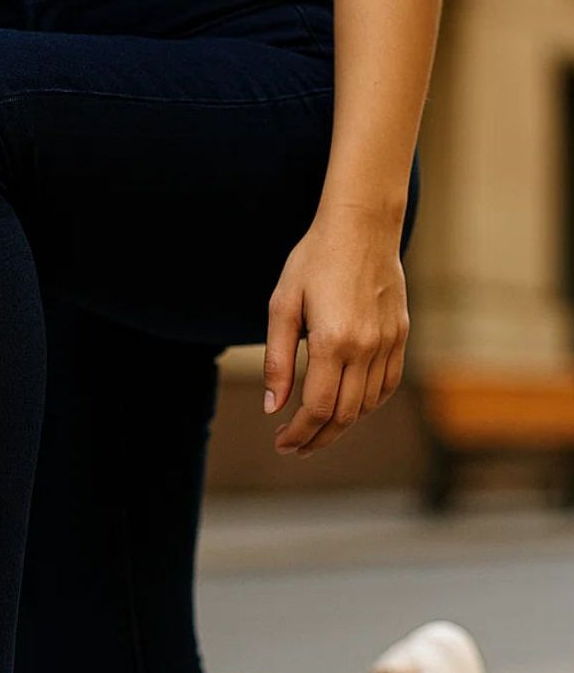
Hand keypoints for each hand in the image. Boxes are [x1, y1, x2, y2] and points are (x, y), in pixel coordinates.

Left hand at [263, 207, 409, 456]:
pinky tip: (347, 408)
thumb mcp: (282, 306)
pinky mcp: (400, 335)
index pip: (318, 408)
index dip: (299, 433)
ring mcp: (388, 342)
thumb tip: (273, 407)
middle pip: (344, 415)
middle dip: (317, 438)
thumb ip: (277, 361)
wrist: (362, 226)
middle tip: (294, 446)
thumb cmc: (314, 261)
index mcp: (333, 341)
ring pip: (367, 405)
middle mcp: (366, 347)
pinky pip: (387, 385)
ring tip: (316, 430)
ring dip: (341, 425)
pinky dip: (367, 405)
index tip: (282, 443)